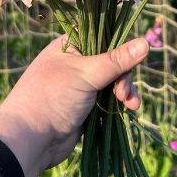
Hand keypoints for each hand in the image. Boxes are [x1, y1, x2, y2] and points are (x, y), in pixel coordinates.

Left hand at [0, 36, 148, 176]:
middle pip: (112, 62)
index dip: (120, 47)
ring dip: (125, 92)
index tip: (131, 61)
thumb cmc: (52, 97)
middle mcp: (76, 63)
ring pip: (113, 83)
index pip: (103, 37)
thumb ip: (117, 60)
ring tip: (130, 105)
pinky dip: (119, 105)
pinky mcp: (86, 108)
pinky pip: (109, 101)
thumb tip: (146, 42)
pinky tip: (128, 111)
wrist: (30, 140)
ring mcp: (81, 86)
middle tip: (123, 92)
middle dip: (124, 76)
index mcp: (70, 46)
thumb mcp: (86, 73)